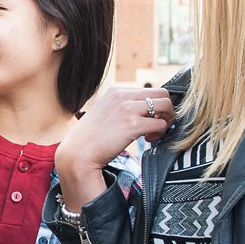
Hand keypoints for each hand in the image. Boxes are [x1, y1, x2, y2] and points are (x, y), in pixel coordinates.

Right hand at [54, 88, 173, 205]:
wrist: (78, 153)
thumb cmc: (89, 138)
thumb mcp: (103, 112)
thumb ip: (120, 107)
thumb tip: (139, 111)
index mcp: (115, 91)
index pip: (148, 90)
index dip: (153, 105)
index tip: (148, 118)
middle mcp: (122, 96)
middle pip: (162, 93)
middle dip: (166, 109)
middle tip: (159, 123)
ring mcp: (128, 109)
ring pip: (165, 105)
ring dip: (166, 120)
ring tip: (155, 132)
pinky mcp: (133, 125)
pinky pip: (160, 124)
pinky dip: (160, 133)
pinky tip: (148, 140)